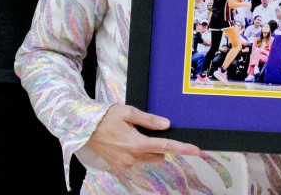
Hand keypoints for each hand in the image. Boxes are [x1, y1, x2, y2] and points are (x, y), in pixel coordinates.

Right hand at [82, 105, 201, 172]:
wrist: (84, 129)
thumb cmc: (105, 118)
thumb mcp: (128, 113)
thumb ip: (149, 120)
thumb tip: (166, 125)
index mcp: (136, 143)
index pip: (165, 147)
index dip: (183, 148)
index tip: (197, 150)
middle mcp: (132, 158)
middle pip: (158, 155)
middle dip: (159, 145)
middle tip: (146, 130)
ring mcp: (125, 164)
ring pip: (148, 159)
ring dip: (147, 149)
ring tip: (132, 134)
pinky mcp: (119, 167)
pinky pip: (136, 161)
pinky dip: (137, 153)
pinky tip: (125, 142)